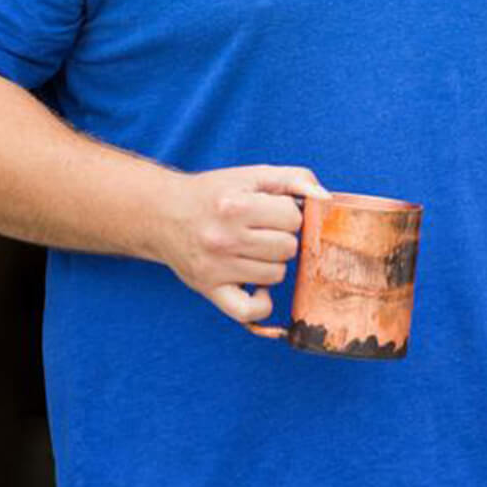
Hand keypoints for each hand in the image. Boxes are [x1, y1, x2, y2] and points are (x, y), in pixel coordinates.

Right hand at [152, 163, 325, 322]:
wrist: (162, 214)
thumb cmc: (214, 194)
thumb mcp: (252, 175)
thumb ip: (294, 178)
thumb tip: (325, 199)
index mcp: (236, 206)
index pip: (293, 218)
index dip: (289, 214)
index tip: (272, 212)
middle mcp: (223, 238)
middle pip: (288, 248)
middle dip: (283, 238)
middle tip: (263, 232)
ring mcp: (216, 267)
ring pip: (276, 275)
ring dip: (272, 264)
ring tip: (253, 251)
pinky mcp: (209, 289)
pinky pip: (250, 311)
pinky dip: (261, 302)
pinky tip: (256, 287)